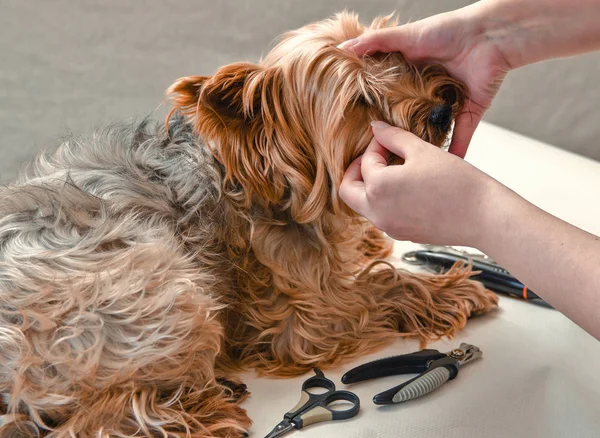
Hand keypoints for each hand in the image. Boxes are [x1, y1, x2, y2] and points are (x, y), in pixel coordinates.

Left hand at [339, 121, 505, 246]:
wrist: (484, 216)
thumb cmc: (457, 183)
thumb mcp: (422, 151)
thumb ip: (393, 137)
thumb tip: (376, 128)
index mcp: (378, 188)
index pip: (365, 162)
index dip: (376, 145)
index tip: (389, 138)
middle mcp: (377, 212)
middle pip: (348, 191)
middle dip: (357, 170)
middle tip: (375, 157)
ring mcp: (388, 227)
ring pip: (364, 205)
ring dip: (370, 186)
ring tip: (393, 169)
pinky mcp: (402, 234)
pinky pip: (382, 215)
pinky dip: (384, 200)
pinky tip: (405, 187)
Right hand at [340, 7, 511, 157]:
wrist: (489, 35)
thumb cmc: (448, 30)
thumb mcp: (405, 36)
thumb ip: (375, 42)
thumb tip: (343, 48)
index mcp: (411, 76)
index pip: (389, 97)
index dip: (377, 110)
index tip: (361, 129)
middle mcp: (427, 92)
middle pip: (409, 118)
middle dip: (398, 135)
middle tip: (382, 154)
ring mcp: (448, 104)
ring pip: (432, 131)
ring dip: (423, 147)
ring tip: (407, 166)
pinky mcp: (468, 112)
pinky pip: (461, 137)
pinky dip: (456, 151)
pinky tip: (443, 167)